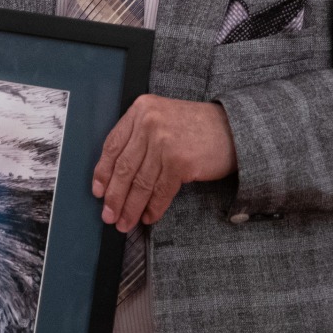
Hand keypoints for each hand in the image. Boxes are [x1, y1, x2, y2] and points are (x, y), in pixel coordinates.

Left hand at [92, 95, 237, 231]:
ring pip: (140, 182)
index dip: (103, 172)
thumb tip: (114, 176)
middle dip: (114, 196)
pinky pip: (160, 191)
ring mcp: (164, 142)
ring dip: (131, 207)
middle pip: (124, 167)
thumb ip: (139, 136)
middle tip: (108, 215)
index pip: (112, 145)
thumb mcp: (161, 118)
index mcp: (140, 109)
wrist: (235, 128)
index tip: (98, 191)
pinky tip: (147, 217)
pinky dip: (153, 208)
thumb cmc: (196, 126)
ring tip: (124, 223)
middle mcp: (149, 122)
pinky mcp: (180, 161)